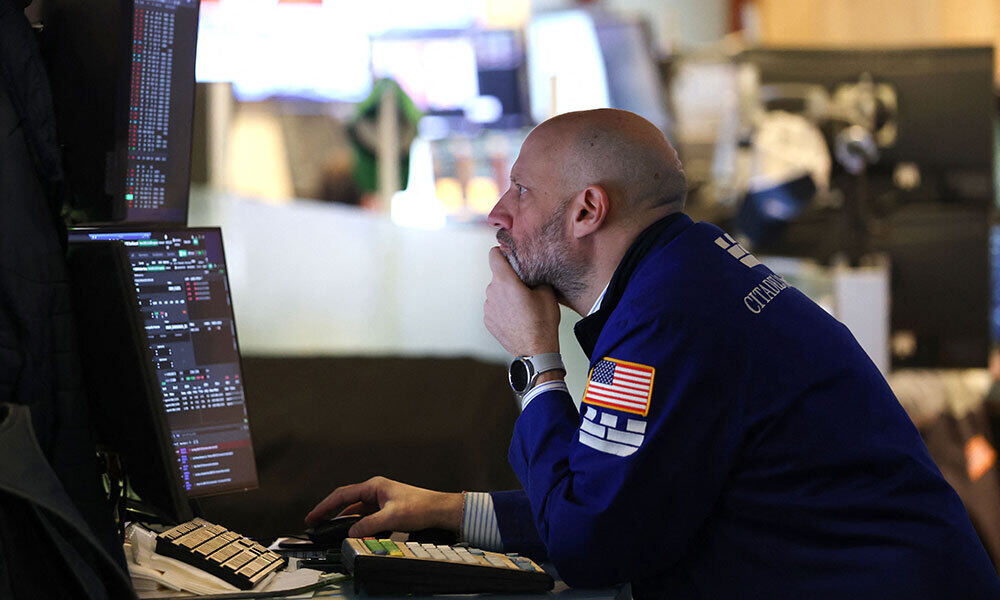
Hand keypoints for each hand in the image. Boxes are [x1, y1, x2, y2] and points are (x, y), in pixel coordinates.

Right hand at [305, 476, 463, 537]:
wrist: (439, 509)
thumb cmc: (421, 507)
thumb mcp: (392, 517)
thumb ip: (369, 525)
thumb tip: (351, 532)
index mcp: (374, 486)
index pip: (343, 495)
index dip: (325, 506)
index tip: (312, 516)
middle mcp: (375, 490)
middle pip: (346, 501)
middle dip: (329, 511)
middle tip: (314, 522)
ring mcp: (380, 499)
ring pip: (355, 509)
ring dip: (343, 519)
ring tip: (328, 528)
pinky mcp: (385, 508)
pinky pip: (365, 515)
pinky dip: (355, 522)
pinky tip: (351, 530)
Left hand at [484, 246, 560, 355]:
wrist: (535, 350)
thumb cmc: (542, 322)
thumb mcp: (547, 292)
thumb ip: (535, 275)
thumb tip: (531, 271)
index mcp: (505, 281)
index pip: (493, 255)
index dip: (502, 253)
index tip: (509, 256)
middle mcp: (492, 292)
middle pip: (497, 276)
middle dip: (509, 279)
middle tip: (525, 289)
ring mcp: (488, 307)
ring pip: (496, 292)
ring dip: (505, 295)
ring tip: (522, 307)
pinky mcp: (488, 320)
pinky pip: (494, 307)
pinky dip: (502, 309)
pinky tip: (516, 317)